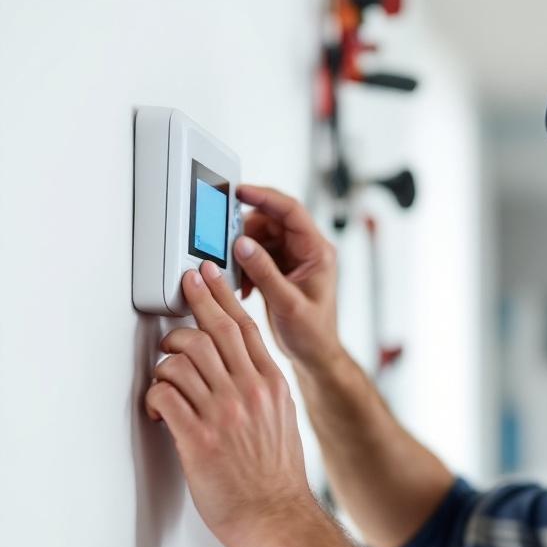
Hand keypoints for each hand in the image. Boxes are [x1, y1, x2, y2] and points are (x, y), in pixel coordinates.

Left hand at [145, 260, 312, 546]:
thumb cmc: (277, 478)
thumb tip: (242, 369)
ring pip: (184, 359)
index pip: (245, 327)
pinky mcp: (198, 438)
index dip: (222, 296)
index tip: (209, 276)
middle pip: (214, 331)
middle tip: (183, 287)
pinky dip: (156, 394)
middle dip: (194, 303)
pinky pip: (167, 395)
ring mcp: (223, 413)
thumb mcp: (283, 421)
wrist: (276, 517)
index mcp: (271, 386)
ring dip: (167, 360)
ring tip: (166, 373)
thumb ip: (263, 390)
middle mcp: (249, 392)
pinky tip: (160, 406)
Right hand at [233, 185, 341, 371]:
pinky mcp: (283, 269)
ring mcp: (295, 258)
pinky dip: (246, 264)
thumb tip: (242, 245)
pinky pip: (259, 253)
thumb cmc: (312, 333)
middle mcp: (308, 250)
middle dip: (247, 230)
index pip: (291, 211)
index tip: (240, 191)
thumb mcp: (287, 304)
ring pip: (263, 236)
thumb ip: (265, 273)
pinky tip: (246, 285)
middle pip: (273, 220)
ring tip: (238, 273)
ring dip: (244, 250)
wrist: (315, 354)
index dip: (265, 197)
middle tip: (227, 245)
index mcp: (318, 251)